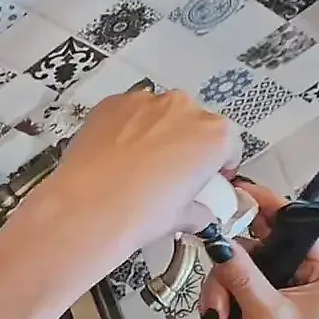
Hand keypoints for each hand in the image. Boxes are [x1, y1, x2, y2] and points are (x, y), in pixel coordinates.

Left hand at [43, 88, 237, 252]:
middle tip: (170, 173)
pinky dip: (125, 127)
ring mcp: (146, 101)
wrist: (89, 207)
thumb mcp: (182, 218)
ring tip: (137, 164)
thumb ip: (198, 210)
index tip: (211, 176)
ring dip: (154, 132)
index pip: (230, 144)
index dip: (221, 163)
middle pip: (194, 123)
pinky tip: (114, 154)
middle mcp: (184, 108)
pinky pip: (127, 112)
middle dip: (186, 143)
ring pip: (159, 114)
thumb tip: (197, 214)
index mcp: (214, 135)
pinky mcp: (112, 102)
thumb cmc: (141, 212)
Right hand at [199, 183, 318, 318]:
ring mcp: (273, 282)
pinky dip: (216, 298)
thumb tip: (219, 240)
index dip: (268, 208)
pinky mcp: (249, 294)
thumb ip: (240, 273)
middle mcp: (302, 271)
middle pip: (259, 238)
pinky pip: (224, 277)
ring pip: (234, 259)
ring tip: (224, 317)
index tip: (240, 194)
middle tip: (221, 265)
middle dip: (235, 260)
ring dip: (222, 288)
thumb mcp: (266, 313)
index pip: (297, 224)